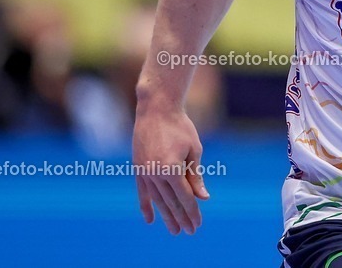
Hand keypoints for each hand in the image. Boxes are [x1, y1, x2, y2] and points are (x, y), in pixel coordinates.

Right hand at [133, 104, 208, 234]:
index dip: (193, 212)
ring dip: (165, 216)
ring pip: (156, 200)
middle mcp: (156, 173)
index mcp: (172, 169)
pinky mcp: (138, 167)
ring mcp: (144, 171)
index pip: (185, 197)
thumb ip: (196, 176)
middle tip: (188, 232)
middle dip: (181, 218)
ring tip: (173, 230)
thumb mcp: (194, 150)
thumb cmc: (180, 127)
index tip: (198, 224)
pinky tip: (149, 219)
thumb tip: (203, 198)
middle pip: (171, 202)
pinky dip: (145, 206)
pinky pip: (141, 191)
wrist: (156, 109)